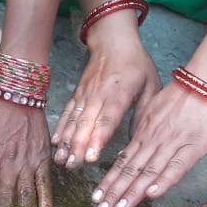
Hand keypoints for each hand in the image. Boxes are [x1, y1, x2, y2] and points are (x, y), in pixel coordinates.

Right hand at [52, 37, 159, 168]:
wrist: (113, 40)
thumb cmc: (136, 63)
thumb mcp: (151, 84)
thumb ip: (145, 112)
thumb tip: (140, 139)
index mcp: (119, 92)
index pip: (107, 119)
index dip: (98, 138)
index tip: (92, 156)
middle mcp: (98, 94)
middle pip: (86, 124)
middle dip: (78, 147)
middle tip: (73, 166)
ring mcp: (85, 95)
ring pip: (73, 121)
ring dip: (66, 142)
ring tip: (62, 161)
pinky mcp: (77, 95)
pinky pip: (66, 114)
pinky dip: (60, 129)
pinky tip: (55, 144)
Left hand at [92, 81, 206, 206]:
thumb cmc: (184, 95)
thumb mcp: (154, 109)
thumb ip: (143, 129)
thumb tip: (133, 143)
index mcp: (144, 132)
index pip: (123, 161)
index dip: (110, 181)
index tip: (97, 197)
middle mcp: (154, 141)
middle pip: (131, 171)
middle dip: (114, 193)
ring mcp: (172, 144)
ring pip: (149, 172)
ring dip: (133, 192)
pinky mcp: (194, 147)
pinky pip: (177, 166)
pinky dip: (164, 181)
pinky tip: (152, 195)